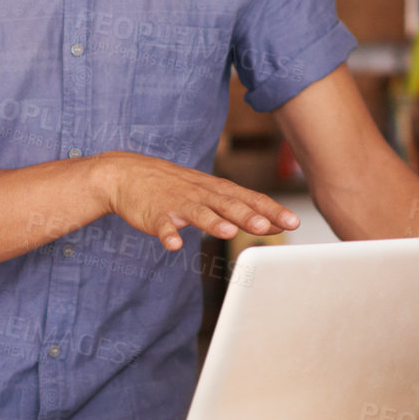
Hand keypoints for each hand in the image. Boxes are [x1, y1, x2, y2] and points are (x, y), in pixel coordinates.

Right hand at [94, 151, 299, 250]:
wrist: (125, 174)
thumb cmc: (174, 187)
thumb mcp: (208, 192)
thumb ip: (238, 207)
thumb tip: (273, 222)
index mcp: (215, 190)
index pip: (248, 198)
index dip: (270, 210)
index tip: (293, 222)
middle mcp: (199, 194)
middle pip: (227, 204)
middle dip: (247, 215)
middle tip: (267, 226)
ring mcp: (176, 203)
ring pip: (198, 213)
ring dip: (213, 222)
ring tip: (229, 232)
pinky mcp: (154, 214)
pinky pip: (162, 225)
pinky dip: (168, 234)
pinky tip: (174, 245)